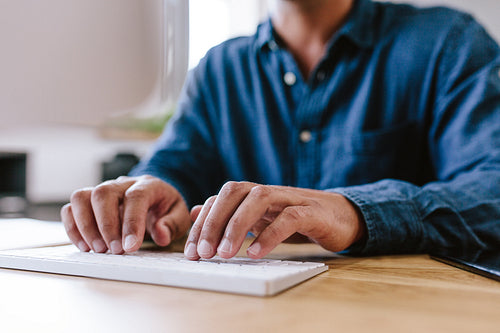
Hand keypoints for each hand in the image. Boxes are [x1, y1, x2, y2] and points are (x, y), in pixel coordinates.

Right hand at [61, 175, 190, 253]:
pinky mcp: (89, 201)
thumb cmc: (165, 209)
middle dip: (106, 225)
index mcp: (148, 185)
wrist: (154, 198)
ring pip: (82, 197)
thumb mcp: (179, 216)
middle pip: (103, 193)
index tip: (131, 247)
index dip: (131, 223)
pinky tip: (85, 246)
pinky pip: (71, 208)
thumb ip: (172, 225)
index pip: (135, 197)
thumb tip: (161, 234)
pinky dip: (73, 227)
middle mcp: (122, 184)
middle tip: (114, 251)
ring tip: (98, 250)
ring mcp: (103, 190)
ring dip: (86, 225)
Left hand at [184, 181, 365, 259]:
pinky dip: (270, 234)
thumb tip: (195, 212)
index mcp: (253, 194)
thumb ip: (229, 214)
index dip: (203, 223)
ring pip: (259, 199)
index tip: (192, 251)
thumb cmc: (296, 218)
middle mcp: (269, 191)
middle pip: (234, 192)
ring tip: (225, 254)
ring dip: (237, 225)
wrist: (341, 216)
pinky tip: (256, 253)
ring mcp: (291, 198)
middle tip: (204, 252)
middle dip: (214, 221)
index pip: (220, 199)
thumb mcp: (260, 218)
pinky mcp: (312, 212)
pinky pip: (289, 218)